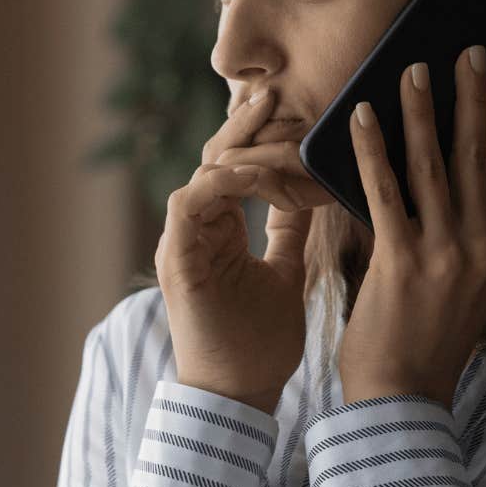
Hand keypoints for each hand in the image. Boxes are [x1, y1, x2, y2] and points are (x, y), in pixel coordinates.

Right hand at [156, 87, 317, 413]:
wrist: (239, 396)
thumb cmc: (261, 344)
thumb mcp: (285, 272)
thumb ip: (288, 231)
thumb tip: (309, 193)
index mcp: (219, 229)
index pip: (235, 165)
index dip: (260, 136)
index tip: (293, 107)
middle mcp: (196, 230)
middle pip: (214, 159)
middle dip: (244, 124)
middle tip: (274, 90)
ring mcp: (182, 243)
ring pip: (201, 173)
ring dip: (237, 148)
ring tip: (271, 123)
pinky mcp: (176, 260)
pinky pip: (189, 204)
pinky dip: (218, 184)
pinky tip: (252, 172)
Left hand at [336, 45, 485, 408]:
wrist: (403, 395)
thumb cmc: (431, 338)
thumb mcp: (475, 286)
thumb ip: (476, 236)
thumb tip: (465, 180)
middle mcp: (485, 247)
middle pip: (480, 155)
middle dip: (475, 96)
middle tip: (470, 50)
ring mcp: (445, 253)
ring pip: (434, 164)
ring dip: (423, 111)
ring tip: (414, 69)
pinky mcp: (401, 260)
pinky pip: (384, 190)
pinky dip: (372, 148)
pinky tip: (362, 115)